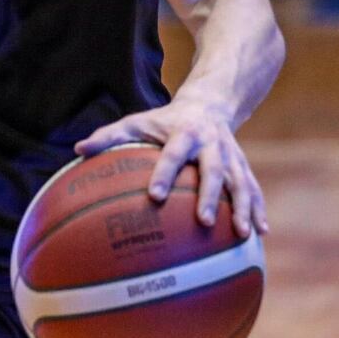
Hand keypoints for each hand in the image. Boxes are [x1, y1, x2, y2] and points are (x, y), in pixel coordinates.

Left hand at [73, 99, 266, 238]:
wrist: (209, 103)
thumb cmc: (164, 120)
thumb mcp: (137, 121)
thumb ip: (108, 136)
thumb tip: (77, 150)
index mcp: (184, 132)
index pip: (174, 154)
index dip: (165, 173)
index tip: (155, 196)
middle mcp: (212, 144)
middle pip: (214, 170)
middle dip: (210, 196)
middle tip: (204, 222)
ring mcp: (231, 155)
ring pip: (241, 181)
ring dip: (243, 207)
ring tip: (242, 234)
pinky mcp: (243, 165)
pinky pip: (254, 188)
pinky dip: (258, 209)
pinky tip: (261, 234)